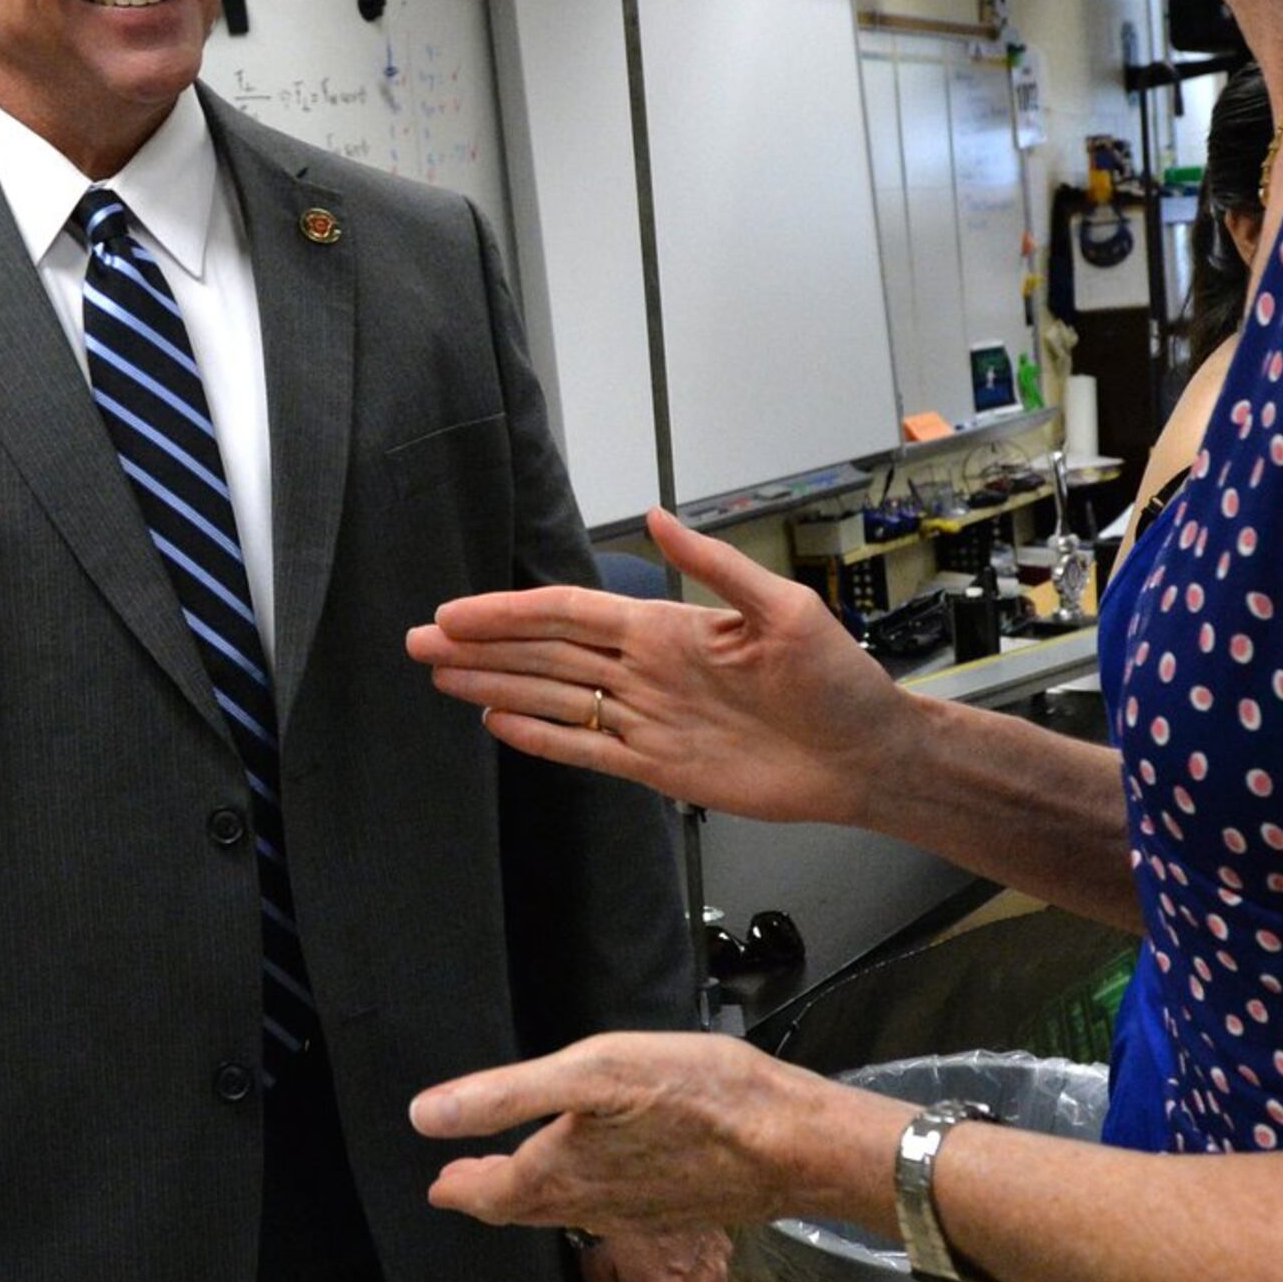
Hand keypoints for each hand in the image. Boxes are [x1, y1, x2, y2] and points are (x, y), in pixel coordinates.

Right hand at [406, 509, 914, 829]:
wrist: (864, 753)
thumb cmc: (836, 677)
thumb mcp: (782, 607)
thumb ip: (713, 566)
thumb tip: (656, 514)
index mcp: (666, 627)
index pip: (568, 614)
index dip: (509, 613)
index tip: (454, 613)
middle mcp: (645, 670)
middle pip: (545, 654)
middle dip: (481, 646)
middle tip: (417, 644)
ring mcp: (646, 719)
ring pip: (553, 697)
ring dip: (495, 686)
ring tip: (439, 678)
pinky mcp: (658, 767)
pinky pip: (586, 750)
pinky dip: (540, 738)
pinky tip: (497, 724)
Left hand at [414, 1031, 875, 1236]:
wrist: (789, 1142)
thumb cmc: (696, 1098)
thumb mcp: (591, 1072)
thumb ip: (505, 1095)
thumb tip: (428, 1115)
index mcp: (562, 1174)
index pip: (491, 1195)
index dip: (460, 1187)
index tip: (439, 1184)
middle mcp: (593, 1205)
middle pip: (526, 1211)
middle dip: (491, 1200)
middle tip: (464, 1187)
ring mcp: (637, 1215)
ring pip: (568, 1219)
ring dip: (533, 1208)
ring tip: (517, 1190)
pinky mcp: (675, 1213)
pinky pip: (611, 1221)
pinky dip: (583, 1211)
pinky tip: (598, 1190)